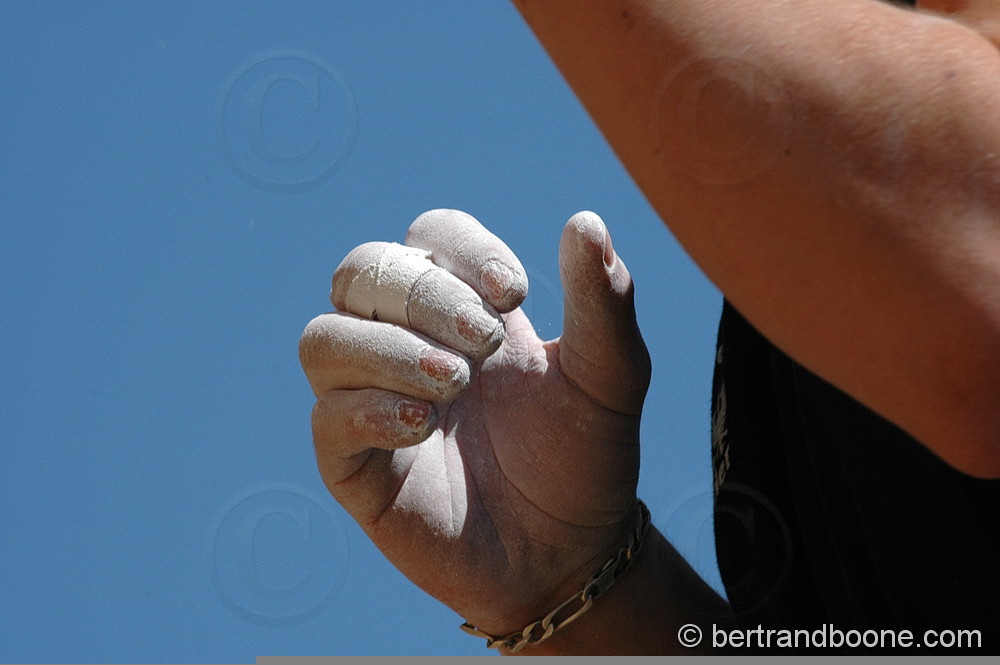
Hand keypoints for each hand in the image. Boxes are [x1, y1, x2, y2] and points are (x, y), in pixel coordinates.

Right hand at [299, 209, 650, 635]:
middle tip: (485, 341)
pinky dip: (370, 410)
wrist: (571, 555)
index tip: (515, 295)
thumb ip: (603, 302)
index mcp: (464, 309)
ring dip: (389, 349)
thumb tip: (587, 219)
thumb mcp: (610, 377)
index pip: (429, 235)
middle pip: (363, 272)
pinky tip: (425, 424)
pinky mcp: (355, 467)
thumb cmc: (585, 457)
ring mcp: (373, 402)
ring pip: (324, 340)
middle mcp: (408, 344)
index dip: (462, 250)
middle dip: (422, 295)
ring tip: (456, 384)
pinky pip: (327, 419)